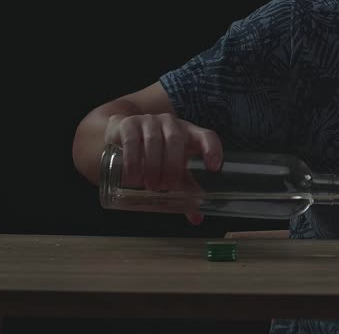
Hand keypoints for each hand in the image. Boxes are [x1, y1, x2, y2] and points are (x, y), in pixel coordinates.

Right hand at [103, 112, 222, 223]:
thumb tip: (197, 217)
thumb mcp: (173, 166)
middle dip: (173, 166)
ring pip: (153, 140)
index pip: (206, 136)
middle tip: (166, 187)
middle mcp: (171, 124)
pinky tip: (132, 178)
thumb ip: (184, 189)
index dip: (212, 149)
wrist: (125, 130)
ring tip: (150, 186)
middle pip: (176, 140)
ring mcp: (150, 121)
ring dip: (152, 166)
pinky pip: (132, 141)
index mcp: (189, 133)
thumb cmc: (157, 151)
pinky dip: (132, 161)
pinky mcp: (129, 124)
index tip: (213, 168)